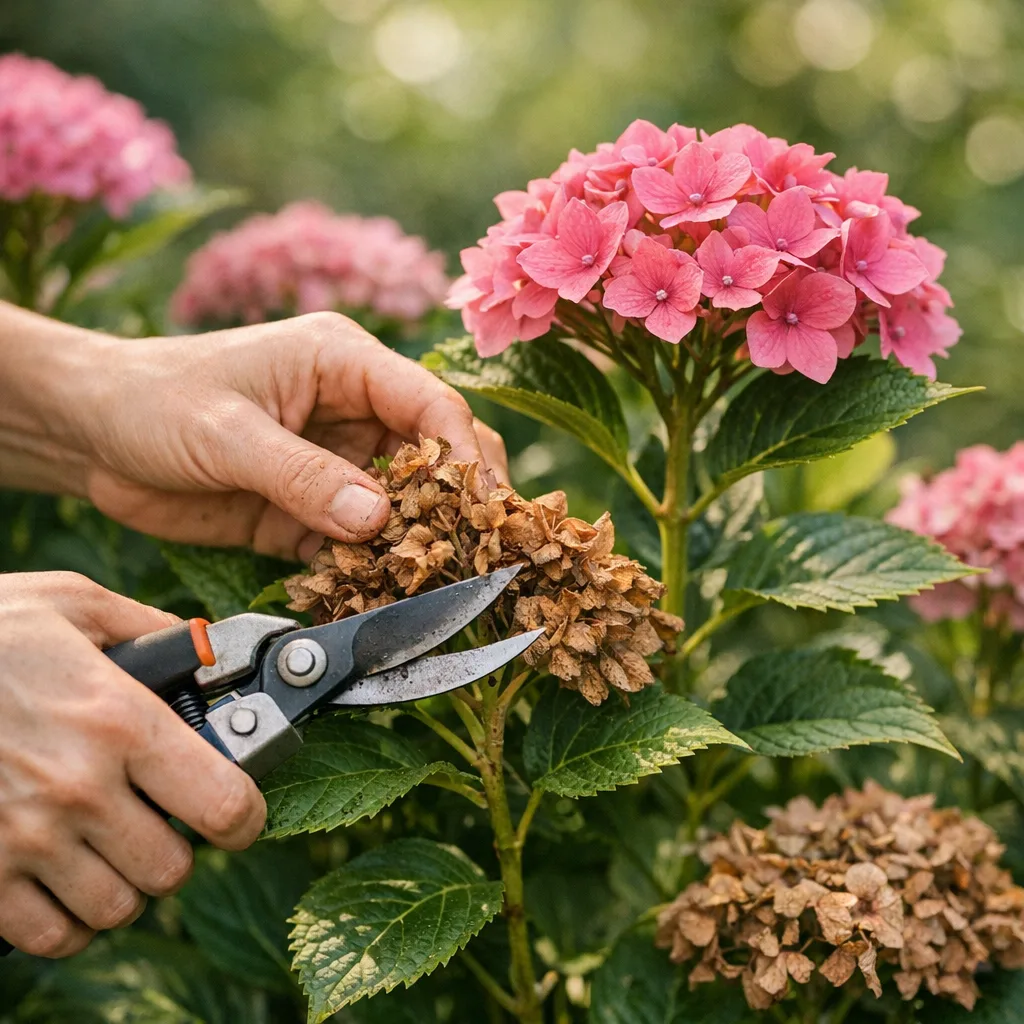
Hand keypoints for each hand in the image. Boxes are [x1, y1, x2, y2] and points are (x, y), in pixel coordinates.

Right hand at [0, 572, 265, 956]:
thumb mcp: (73, 604)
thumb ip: (151, 629)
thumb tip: (206, 647)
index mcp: (119, 721)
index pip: (224, 803)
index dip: (246, 816)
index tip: (240, 812)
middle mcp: (79, 789)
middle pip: (173, 869)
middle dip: (177, 847)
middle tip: (159, 819)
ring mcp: (25, 839)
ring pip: (117, 907)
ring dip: (124, 882)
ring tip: (108, 845)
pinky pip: (50, 935)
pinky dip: (67, 918)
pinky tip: (63, 877)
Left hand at [75, 312, 507, 559]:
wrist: (90, 436)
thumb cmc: (152, 400)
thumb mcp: (226, 433)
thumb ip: (302, 475)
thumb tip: (377, 518)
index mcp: (344, 364)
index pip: (429, 403)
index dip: (464, 454)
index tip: (480, 507)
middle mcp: (353, 412)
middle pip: (435, 456)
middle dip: (456, 502)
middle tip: (475, 553)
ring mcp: (334, 466)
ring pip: (402, 507)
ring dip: (415, 545)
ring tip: (434, 586)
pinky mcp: (309, 513)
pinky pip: (356, 546)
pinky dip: (369, 571)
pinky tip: (376, 597)